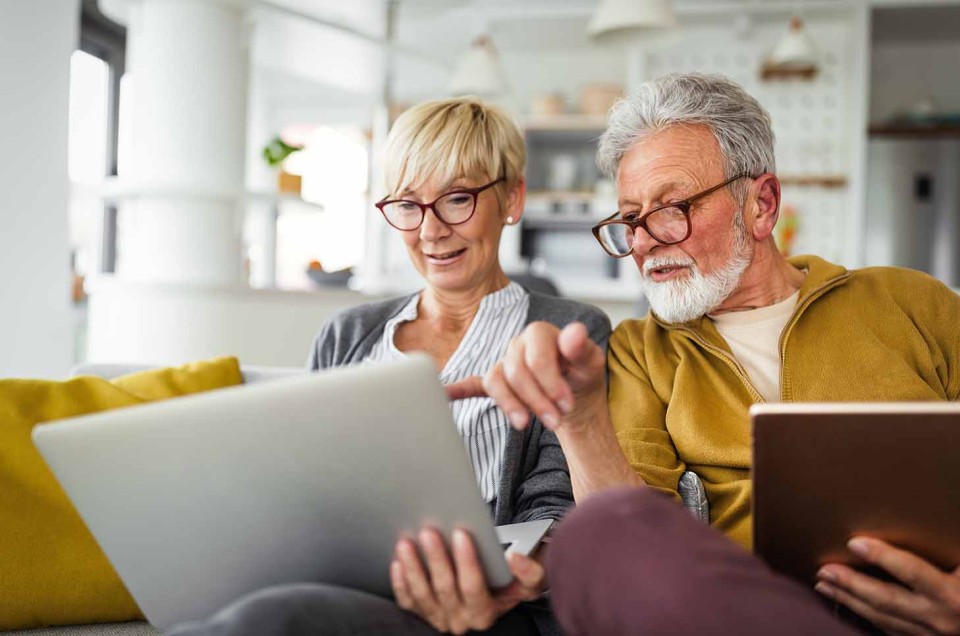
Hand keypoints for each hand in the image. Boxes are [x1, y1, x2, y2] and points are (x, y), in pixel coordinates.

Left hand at [390, 527, 544, 633]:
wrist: (498, 590)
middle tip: (428, 532)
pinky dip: (401, 583)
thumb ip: (530, 571)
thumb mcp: (532, 578)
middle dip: (436, 559)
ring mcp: (439, 618)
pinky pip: (408, 601)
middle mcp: (461, 620)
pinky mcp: (422, 612)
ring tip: (407, 543)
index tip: (461, 533)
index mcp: (486, 612)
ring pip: (423, 595)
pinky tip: (397, 562)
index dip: (466, 560)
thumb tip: (514, 559)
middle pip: (445, 588)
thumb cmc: (513, 581)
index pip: (473, 587)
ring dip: (413, 568)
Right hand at [445, 321, 606, 432]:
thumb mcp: (591, 363)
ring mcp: (504, 364)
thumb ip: (582, 348)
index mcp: (540, 333)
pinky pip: (472, 384)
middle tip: (555, 421)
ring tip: (525, 424)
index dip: (550, 382)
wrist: (575, 393)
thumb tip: (575, 332)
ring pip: (495, 381)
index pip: (536, 356)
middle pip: (516, 372)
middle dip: (535, 400)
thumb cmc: (582, 374)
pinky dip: (458, 390)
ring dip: (510, 404)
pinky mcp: (497, 383)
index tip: (566, 404)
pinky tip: (446, 394)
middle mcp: (517, 346)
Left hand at [816, 537, 959, 633]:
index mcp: (954, 595)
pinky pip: (887, 629)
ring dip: (849, 600)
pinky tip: (844, 601)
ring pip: (881, 617)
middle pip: (887, 599)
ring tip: (823, 583)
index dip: (884, 557)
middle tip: (824, 569)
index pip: (913, 573)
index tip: (854, 542)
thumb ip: (951, 543)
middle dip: (852, 585)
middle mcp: (939, 618)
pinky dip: (863, 613)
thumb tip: (941, 509)